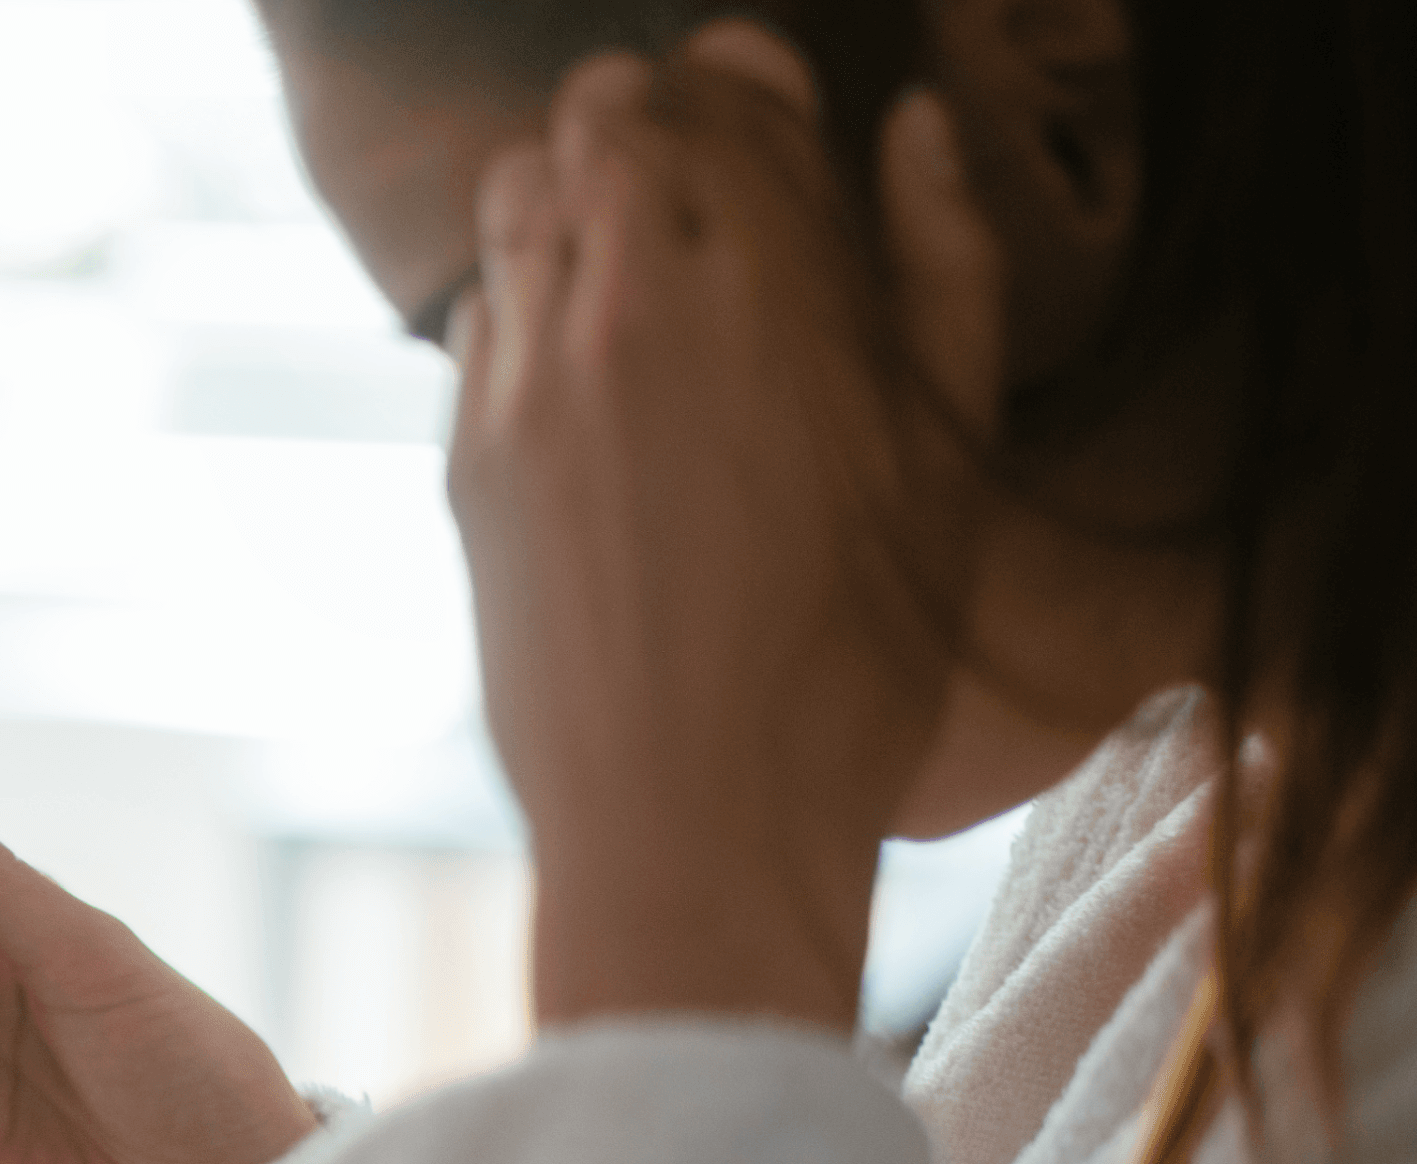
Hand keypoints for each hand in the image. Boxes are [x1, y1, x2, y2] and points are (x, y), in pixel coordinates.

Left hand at [446, 21, 1003, 1030]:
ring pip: (517, 193)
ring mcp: (529, 379)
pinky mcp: (466, 455)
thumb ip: (945, 275)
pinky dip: (526, 297)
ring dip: (573, 192)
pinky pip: (481, 311)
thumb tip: (914, 134)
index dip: (746, 84)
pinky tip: (584, 358)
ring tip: (635, 253)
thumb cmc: (853, 666)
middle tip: (700, 174)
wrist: (692, 824)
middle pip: (605, 115)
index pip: (724, 90)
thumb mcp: (950, 467)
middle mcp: (629, 307)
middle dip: (653, 120)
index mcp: (767, 289)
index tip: (768, 113)